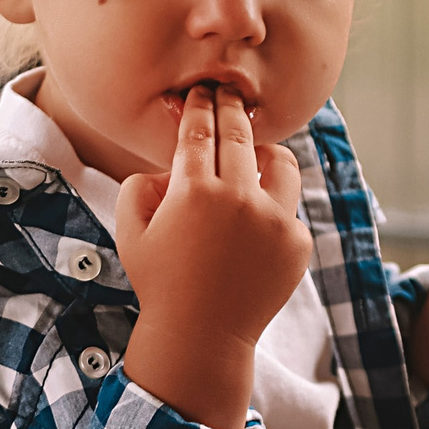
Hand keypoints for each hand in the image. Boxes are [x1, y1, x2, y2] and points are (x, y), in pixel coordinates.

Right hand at [116, 84, 310, 428]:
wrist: (201, 336)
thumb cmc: (160, 282)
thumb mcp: (131, 232)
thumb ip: (140, 186)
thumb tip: (171, 165)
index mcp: (194, 191)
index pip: (200, 130)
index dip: (200, 106)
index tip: (200, 91)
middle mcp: (238, 199)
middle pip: (240, 133)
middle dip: (231, 107)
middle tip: (228, 92)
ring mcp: (274, 220)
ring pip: (280, 162)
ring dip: (265, 151)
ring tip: (253, 153)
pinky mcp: (297, 241)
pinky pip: (288, 207)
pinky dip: (271, 206)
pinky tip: (254, 220)